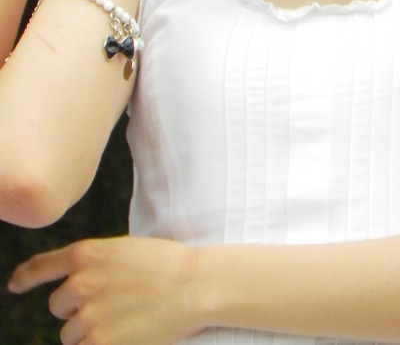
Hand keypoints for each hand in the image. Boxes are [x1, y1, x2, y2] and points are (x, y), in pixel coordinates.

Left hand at [8, 236, 204, 344]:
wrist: (194, 285)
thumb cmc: (167, 265)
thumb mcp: (125, 251)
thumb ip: (95, 265)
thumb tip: (74, 287)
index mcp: (87, 254)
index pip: (42, 266)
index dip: (25, 277)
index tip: (14, 285)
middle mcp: (80, 283)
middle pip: (58, 305)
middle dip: (76, 308)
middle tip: (110, 304)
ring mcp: (88, 314)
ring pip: (69, 333)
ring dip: (88, 330)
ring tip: (122, 319)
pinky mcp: (100, 341)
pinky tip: (121, 334)